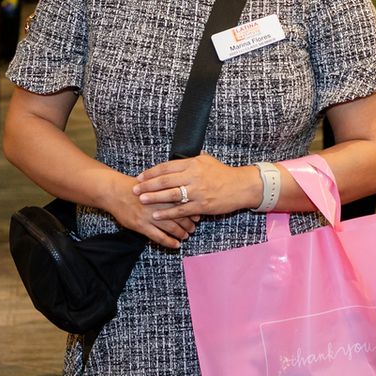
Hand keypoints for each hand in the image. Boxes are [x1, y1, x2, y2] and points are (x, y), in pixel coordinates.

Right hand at [101, 173, 196, 249]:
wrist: (115, 192)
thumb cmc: (134, 187)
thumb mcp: (152, 183)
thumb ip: (166, 188)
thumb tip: (181, 194)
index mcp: (162, 192)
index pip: (182, 202)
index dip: (192, 209)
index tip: (198, 214)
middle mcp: (158, 204)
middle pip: (179, 215)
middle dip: (189, 223)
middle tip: (194, 227)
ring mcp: (149, 216)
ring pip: (171, 227)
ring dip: (181, 233)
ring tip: (186, 236)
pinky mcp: (141, 225)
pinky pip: (158, 237)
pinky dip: (169, 242)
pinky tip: (176, 245)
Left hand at [135, 154, 260, 220]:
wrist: (241, 186)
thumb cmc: (223, 173)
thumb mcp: (206, 160)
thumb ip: (190, 160)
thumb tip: (177, 159)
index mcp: (192, 164)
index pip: (166, 167)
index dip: (151, 172)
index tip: (140, 177)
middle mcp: (193, 176)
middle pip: (165, 180)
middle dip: (147, 185)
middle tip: (134, 188)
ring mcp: (197, 192)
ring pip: (170, 195)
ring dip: (154, 198)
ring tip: (141, 200)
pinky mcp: (201, 205)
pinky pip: (181, 210)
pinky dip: (167, 213)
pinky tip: (157, 215)